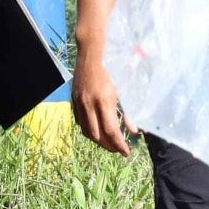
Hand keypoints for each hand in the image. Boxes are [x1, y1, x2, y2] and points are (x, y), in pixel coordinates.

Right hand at [70, 40, 128, 154]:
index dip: (119, 144)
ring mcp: (80, 104)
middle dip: (109, 146)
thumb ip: (128, 112)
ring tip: (109, 144)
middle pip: (98, 135)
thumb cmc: (111, 71)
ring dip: (99, 141)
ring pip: (87, 132)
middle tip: (118, 150)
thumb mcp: (122, 91)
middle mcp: (90, 105)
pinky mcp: (74, 102)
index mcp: (104, 101)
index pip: (111, 130)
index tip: (126, 152)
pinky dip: (89, 131)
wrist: (90, 57)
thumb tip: (135, 131)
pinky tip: (97, 132)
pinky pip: (80, 123)